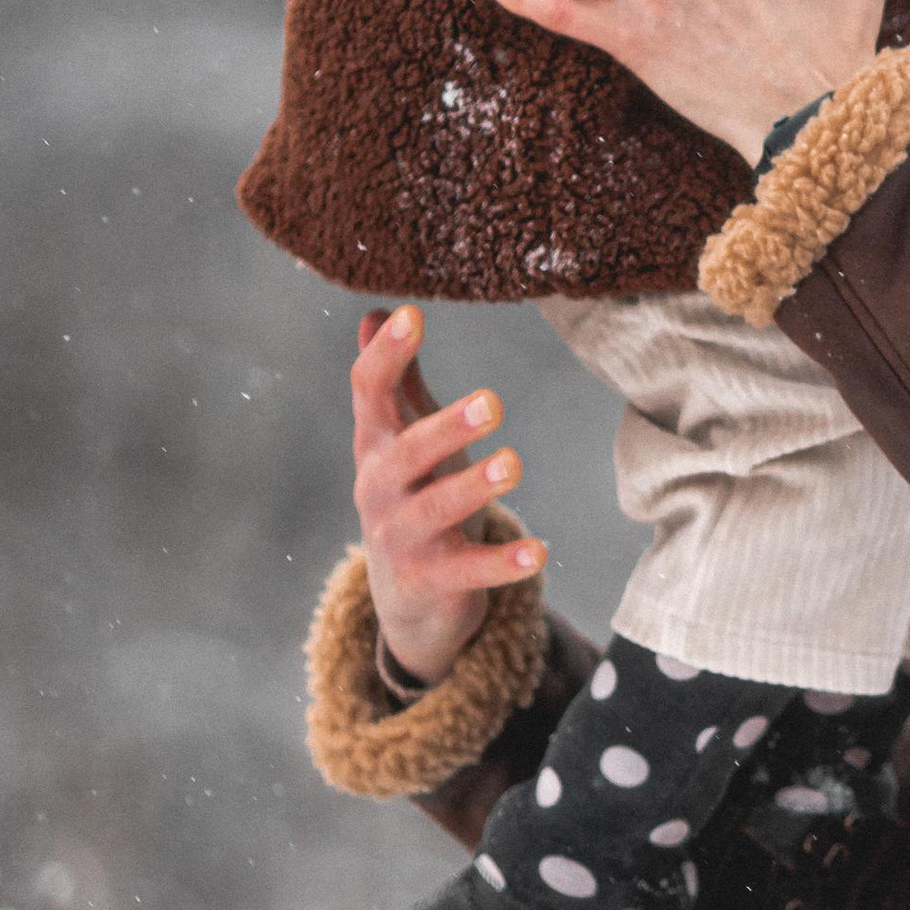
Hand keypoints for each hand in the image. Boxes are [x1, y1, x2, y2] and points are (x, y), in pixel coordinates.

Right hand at [350, 304, 543, 683]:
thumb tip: (377, 312)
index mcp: (376, 444)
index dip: (386, 354)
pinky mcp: (430, 580)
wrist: (405, 597)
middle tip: (491, 402)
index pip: (369, 392)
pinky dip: (502, 564)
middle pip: (403, 454)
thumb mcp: (404, 437)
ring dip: (473, 487)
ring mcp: (401, 537)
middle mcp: (380, 488)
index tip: (413, 314)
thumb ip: (395, 380)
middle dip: (443, 427)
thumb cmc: (414, 495)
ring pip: (434, 511)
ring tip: (513, 464)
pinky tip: (540, 552)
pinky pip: (468, 571)